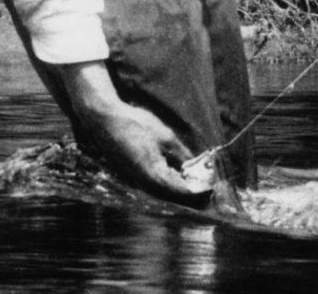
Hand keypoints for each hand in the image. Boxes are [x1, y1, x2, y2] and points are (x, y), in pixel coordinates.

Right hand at [59, 61, 202, 201]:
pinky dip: (166, 184)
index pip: (183, 192)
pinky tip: (174, 175)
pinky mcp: (130, 177)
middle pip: (173, 197)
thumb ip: (182, 154)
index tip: (212, 188)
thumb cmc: (135, 124)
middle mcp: (144, 186)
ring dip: (178, 190)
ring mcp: (135, 183)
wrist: (105, 120)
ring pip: (162, 193)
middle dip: (191, 193)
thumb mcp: (165, 136)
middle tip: (207, 188)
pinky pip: (152, 186)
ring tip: (194, 181)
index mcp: (154, 177)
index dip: (199, 191)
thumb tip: (197, 166)